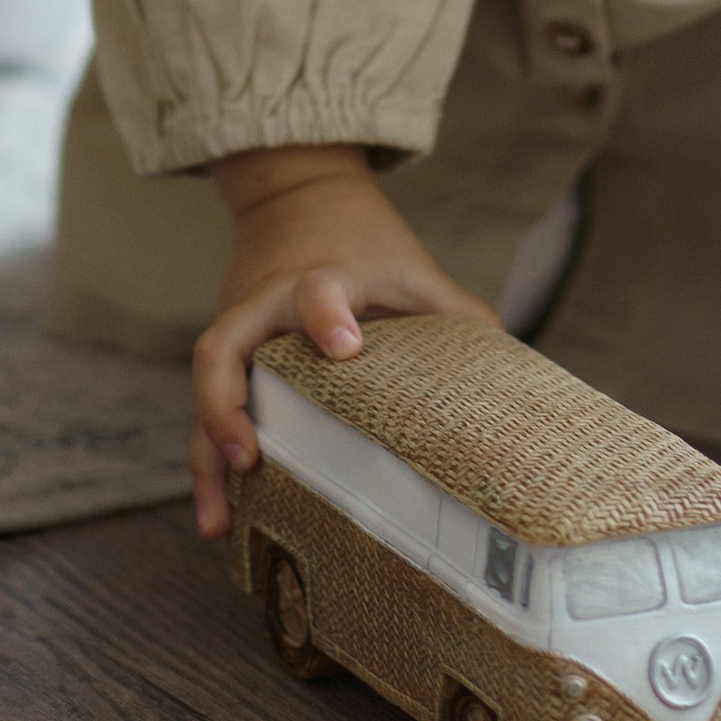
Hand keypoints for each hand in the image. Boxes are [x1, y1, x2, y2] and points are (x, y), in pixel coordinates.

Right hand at [192, 144, 492, 538]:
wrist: (299, 198)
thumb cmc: (365, 245)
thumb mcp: (412, 270)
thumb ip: (455, 315)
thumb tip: (515, 382)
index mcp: (320, 276)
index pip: (316, 288)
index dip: (326, 314)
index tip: (346, 347)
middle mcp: (264, 302)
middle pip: (224, 343)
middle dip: (227, 402)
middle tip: (250, 456)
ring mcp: (236, 326)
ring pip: (205, 387)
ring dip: (206, 454)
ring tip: (216, 522)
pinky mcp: (226, 354)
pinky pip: (206, 408)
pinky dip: (207, 461)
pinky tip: (217, 519)